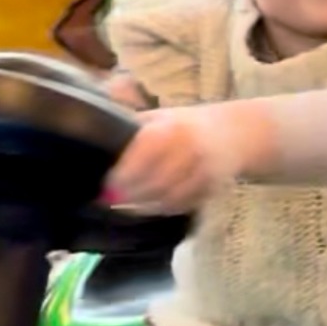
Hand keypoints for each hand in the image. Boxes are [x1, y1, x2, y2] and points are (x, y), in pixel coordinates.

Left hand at [103, 101, 273, 213]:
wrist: (232, 135)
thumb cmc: (185, 125)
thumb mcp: (159, 116)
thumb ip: (132, 128)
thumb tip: (94, 136)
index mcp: (173, 129)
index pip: (144, 154)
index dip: (123, 173)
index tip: (106, 183)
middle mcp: (190, 151)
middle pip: (154, 181)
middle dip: (129, 194)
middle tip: (110, 199)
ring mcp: (203, 174)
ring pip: (167, 198)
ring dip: (143, 205)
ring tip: (124, 206)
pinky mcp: (210, 191)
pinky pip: (181, 206)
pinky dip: (161, 209)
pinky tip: (147, 207)